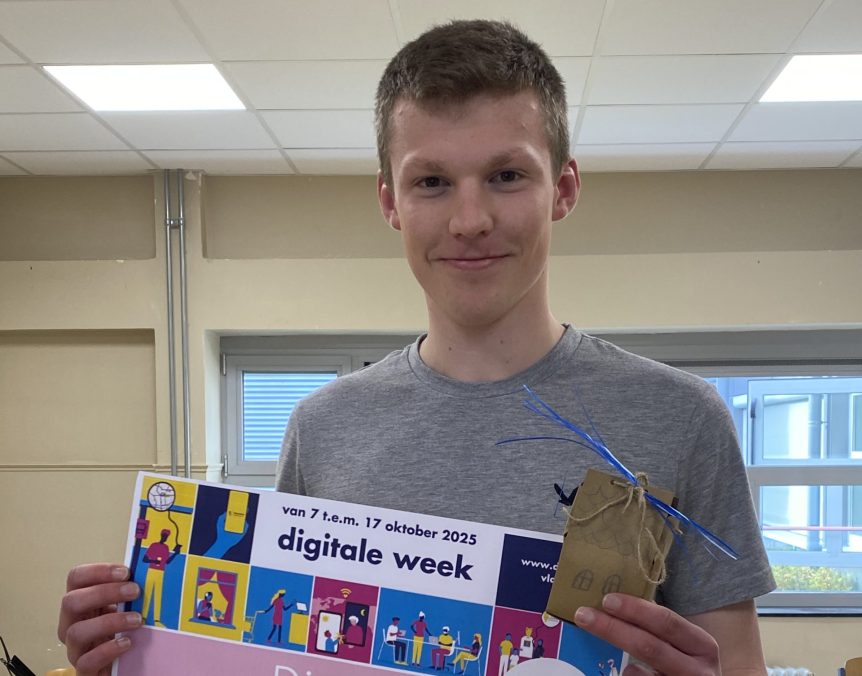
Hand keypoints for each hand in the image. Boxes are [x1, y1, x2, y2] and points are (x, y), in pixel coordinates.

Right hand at [58, 563, 142, 675]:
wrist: (119, 667)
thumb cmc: (120, 630)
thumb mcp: (122, 607)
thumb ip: (127, 591)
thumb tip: (149, 571)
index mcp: (81, 603)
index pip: (76, 578)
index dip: (97, 571)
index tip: (125, 572)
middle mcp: (71, 624)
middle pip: (71, 602)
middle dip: (104, 592)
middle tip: (134, 590)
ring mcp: (75, 648)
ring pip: (76, 632)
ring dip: (109, 622)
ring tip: (136, 619)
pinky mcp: (84, 670)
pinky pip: (86, 661)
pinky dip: (107, 651)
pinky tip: (127, 643)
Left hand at [574, 594, 718, 674]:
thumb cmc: (688, 665)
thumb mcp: (684, 646)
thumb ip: (659, 630)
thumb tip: (615, 605)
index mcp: (702, 645)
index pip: (667, 622)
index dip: (636, 610)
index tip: (607, 599)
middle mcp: (699, 670)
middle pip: (649, 646)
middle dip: (613, 629)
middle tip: (584, 615)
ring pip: (639, 674)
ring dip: (619, 662)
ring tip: (615, 657)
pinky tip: (628, 673)